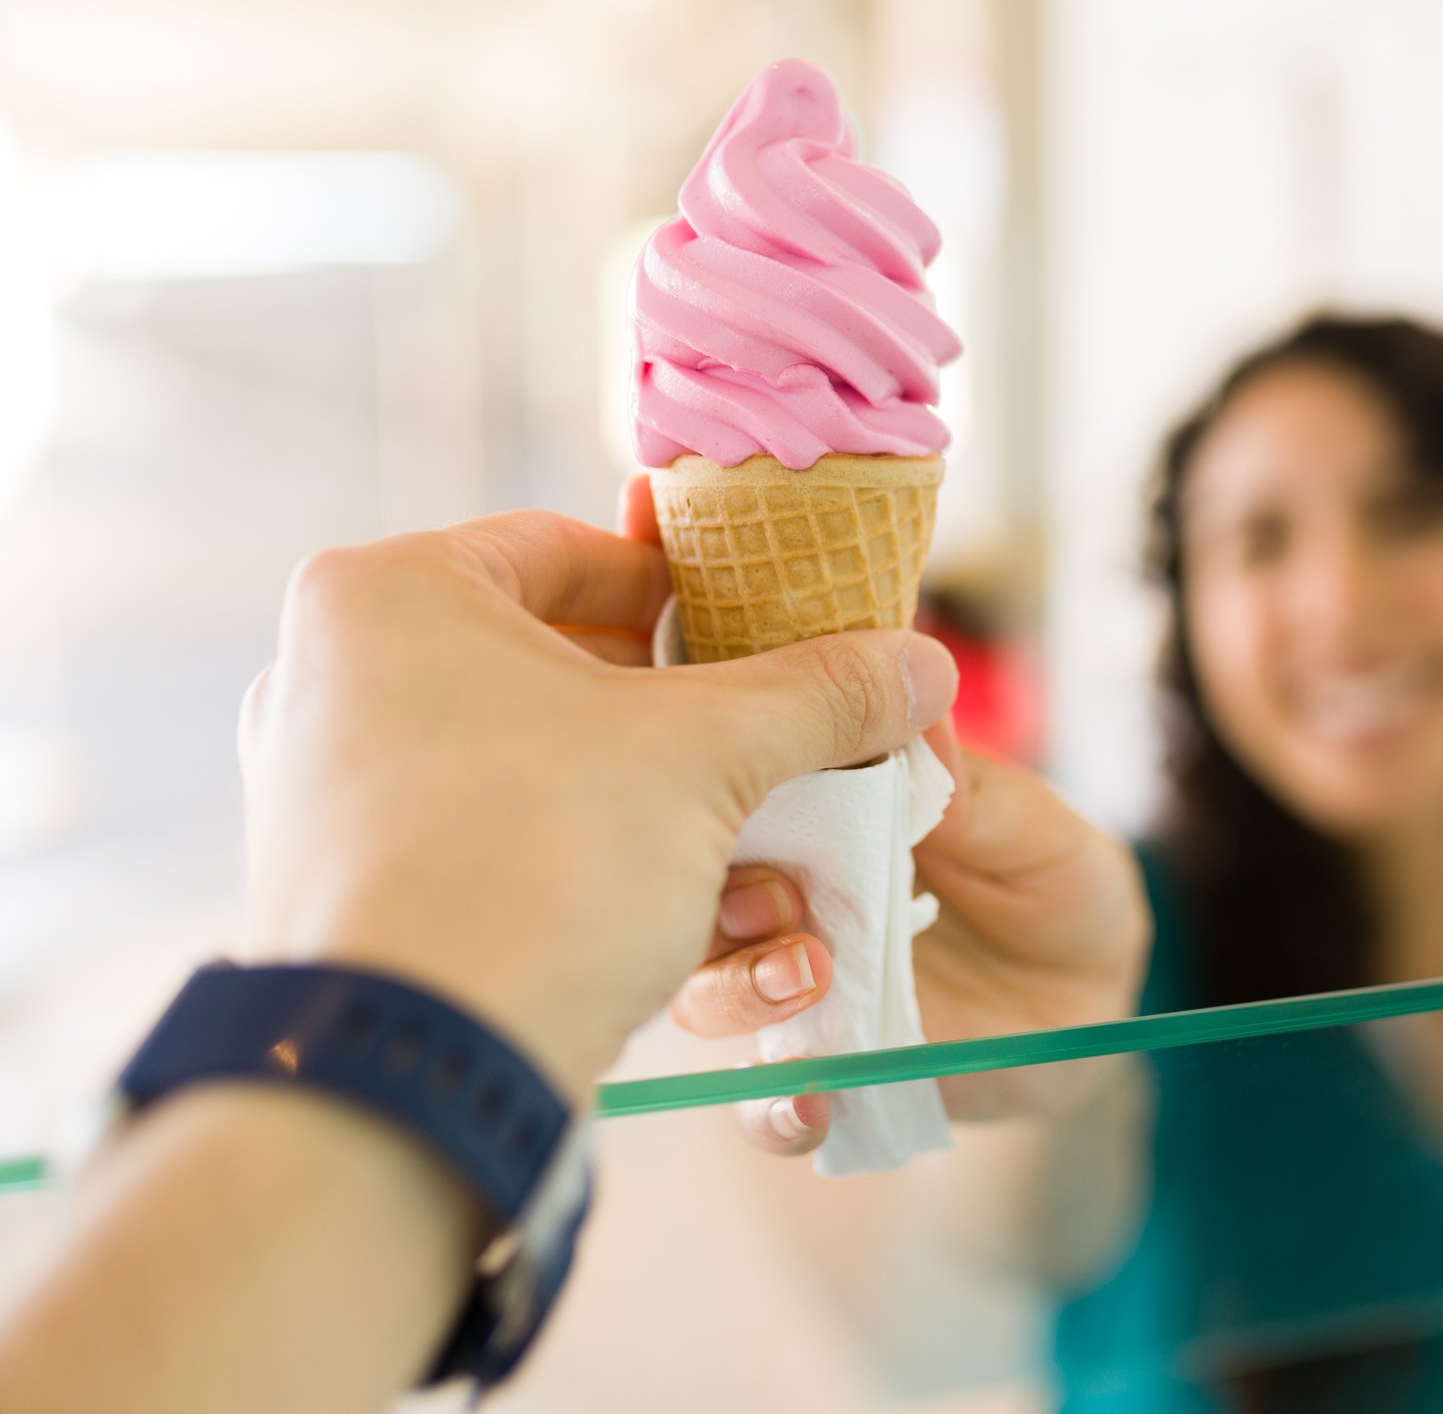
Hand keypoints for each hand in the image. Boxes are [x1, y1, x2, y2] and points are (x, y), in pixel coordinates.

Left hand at [238, 509, 957, 1096]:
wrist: (411, 1080)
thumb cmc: (535, 867)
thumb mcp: (709, 757)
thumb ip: (820, 695)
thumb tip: (925, 666)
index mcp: (388, 595)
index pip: (569, 549)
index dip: (687, 589)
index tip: (764, 633)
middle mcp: (330, 680)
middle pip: (559, 665)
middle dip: (686, 717)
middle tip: (771, 743)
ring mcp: (329, 797)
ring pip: (536, 767)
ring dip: (659, 807)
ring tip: (752, 853)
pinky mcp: (350, 897)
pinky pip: (497, 847)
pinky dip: (594, 869)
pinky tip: (687, 919)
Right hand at [671, 718, 1149, 1154]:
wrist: (1092, 1004)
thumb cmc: (1058, 886)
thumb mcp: (1043, 837)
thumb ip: (982, 798)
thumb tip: (927, 716)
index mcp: (829, 815)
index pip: (753, 791)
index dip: (742, 787)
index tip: (761, 788)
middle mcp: (790, 899)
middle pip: (709, 894)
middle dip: (725, 895)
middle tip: (781, 899)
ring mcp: (797, 990)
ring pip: (715, 993)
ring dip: (739, 990)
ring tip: (807, 982)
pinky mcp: (823, 1073)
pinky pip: (768, 1105)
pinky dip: (773, 1111)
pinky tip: (810, 1105)